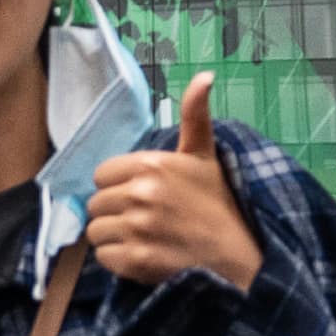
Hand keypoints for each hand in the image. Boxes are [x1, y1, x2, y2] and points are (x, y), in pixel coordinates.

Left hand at [82, 78, 261, 292]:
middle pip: (95, 204)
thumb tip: (204, 75)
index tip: (142, 195)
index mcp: (152, 164)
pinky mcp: (136, 260)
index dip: (118, 186)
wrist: (239, 255)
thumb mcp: (205, 155)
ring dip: (115, 237)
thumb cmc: (218, 203)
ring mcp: (138, 228)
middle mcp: (141, 193)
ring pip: (96, 231)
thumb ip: (194, 115)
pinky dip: (119, 260)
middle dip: (115, 212)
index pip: (101, 175)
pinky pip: (104, 257)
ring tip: (144, 238)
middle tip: (145, 219)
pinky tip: (144, 255)